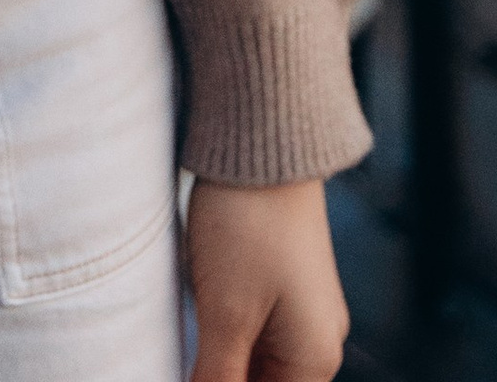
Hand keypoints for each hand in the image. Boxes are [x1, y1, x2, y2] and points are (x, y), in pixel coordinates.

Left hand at [186, 176, 346, 379]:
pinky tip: (194, 321)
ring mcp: (302, 310)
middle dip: (218, 376)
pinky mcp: (282, 282)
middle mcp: (318, 342)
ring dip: (219, 362)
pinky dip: (223, 336)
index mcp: (315, 361)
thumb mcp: (225, 313)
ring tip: (185, 345)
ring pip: (253, 362)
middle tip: (178, 359)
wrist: (265, 138)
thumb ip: (216, 378)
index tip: (190, 371)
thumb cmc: (249, 226)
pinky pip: (252, 330)